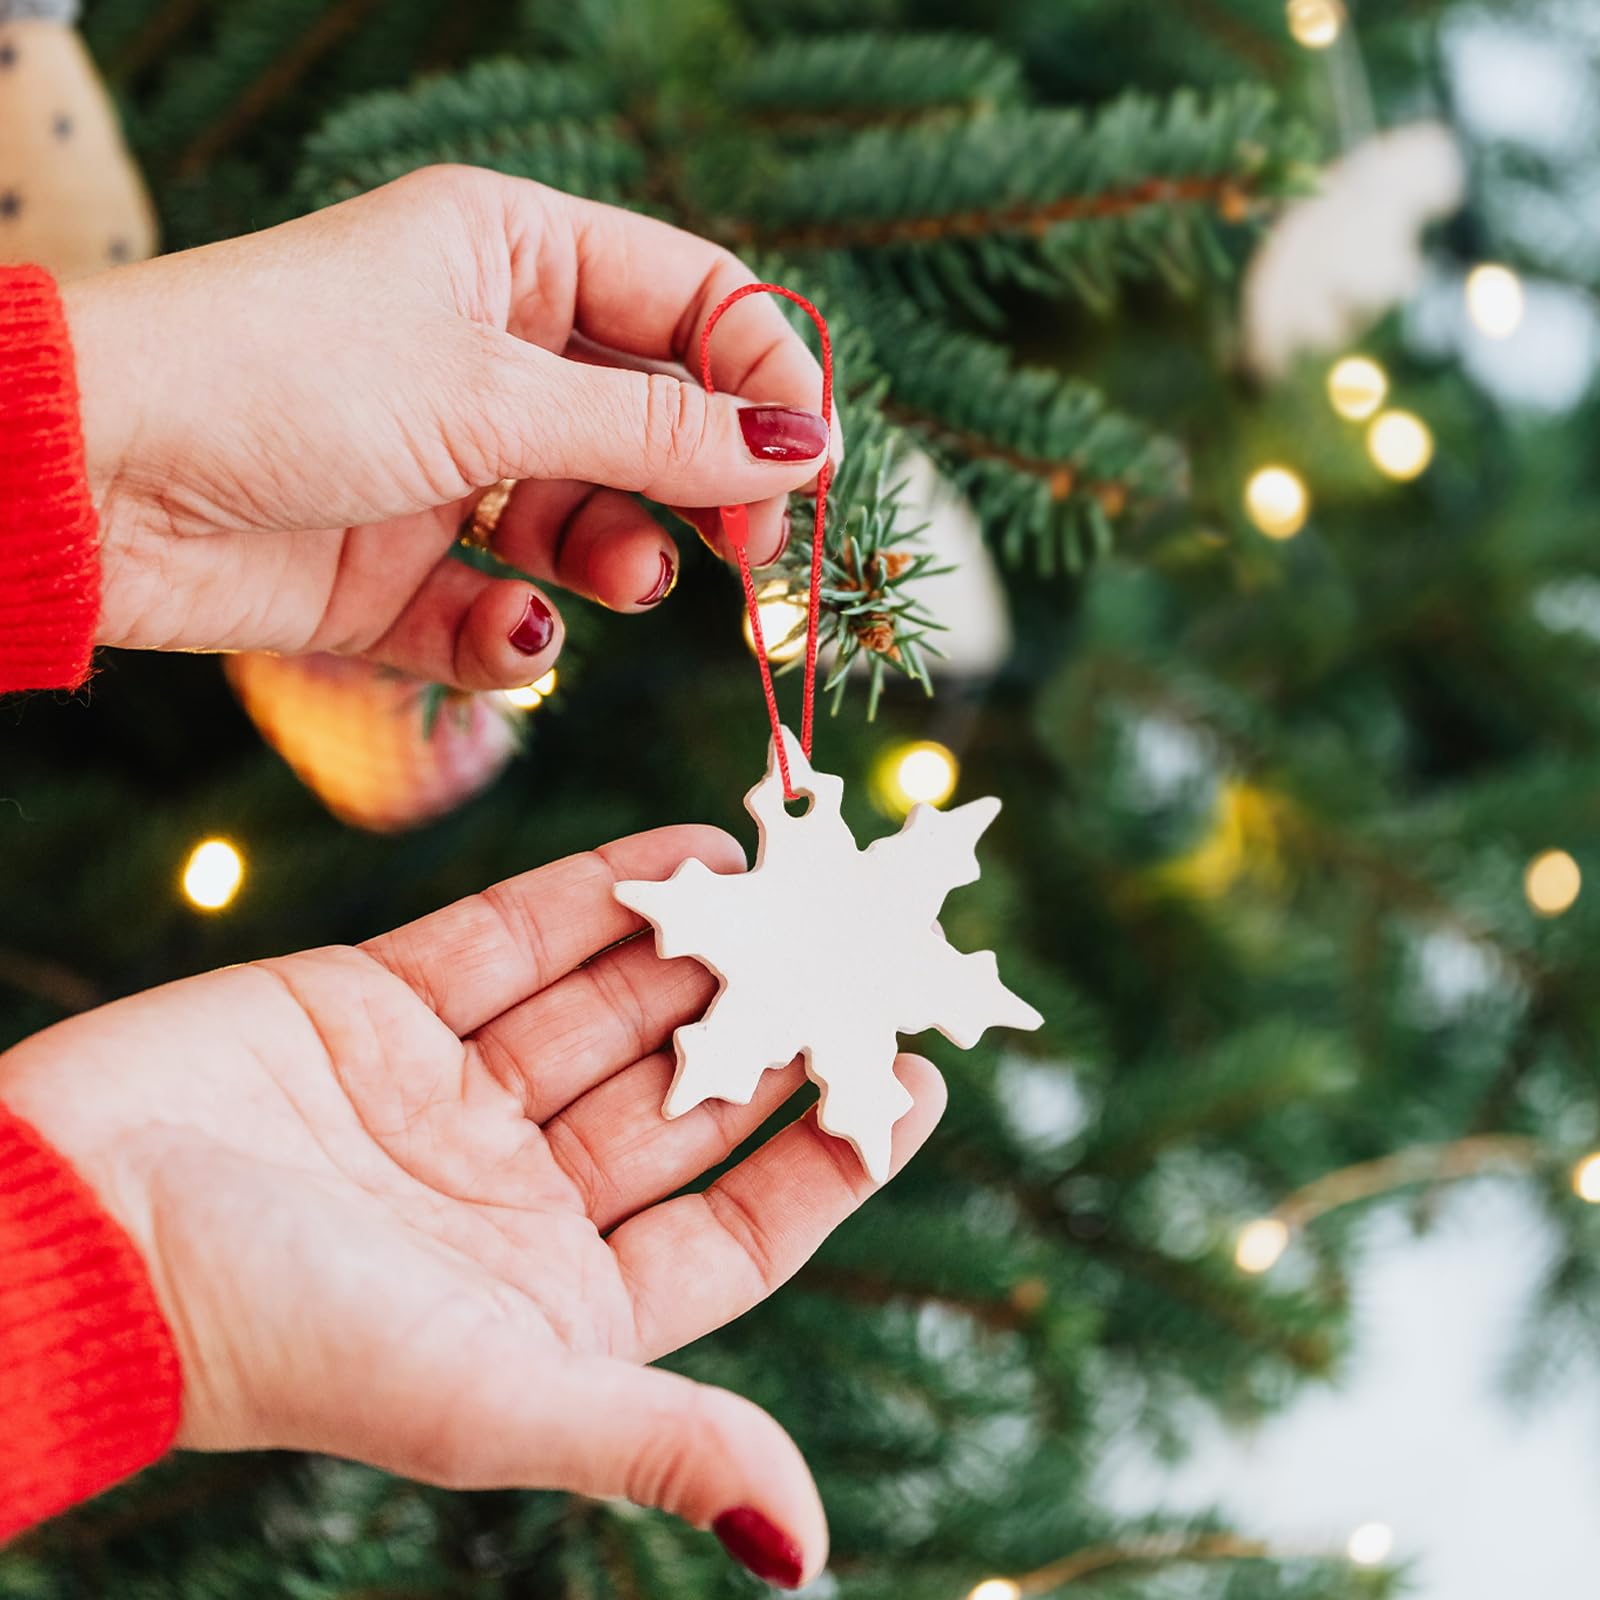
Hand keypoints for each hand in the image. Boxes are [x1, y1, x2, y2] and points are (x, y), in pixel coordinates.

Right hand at [0, 826, 941, 1587]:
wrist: (59, 1225)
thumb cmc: (269, 1336)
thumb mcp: (484, 1396)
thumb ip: (651, 1440)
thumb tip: (800, 1545)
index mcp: (557, 1300)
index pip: (735, 1221)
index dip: (830, 1154)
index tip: (914, 1079)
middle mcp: (517, 1196)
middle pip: (685, 1096)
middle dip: (775, 1025)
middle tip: (867, 950)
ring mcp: (452, 1094)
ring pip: (611, 1006)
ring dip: (703, 946)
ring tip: (795, 882)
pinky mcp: (383, 1002)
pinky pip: (520, 937)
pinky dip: (602, 891)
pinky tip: (688, 848)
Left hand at [65, 167, 834, 689]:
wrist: (91, 482)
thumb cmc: (276, 379)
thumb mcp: (490, 391)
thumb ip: (657, 429)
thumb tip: (802, 444)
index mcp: (514, 258)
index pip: (691, 303)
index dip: (762, 380)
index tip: (808, 465)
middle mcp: (491, 358)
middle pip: (658, 423)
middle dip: (708, 491)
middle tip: (751, 556)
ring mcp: (453, 467)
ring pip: (594, 523)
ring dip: (619, 561)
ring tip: (612, 580)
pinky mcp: (409, 568)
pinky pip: (508, 610)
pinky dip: (519, 635)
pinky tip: (506, 634)